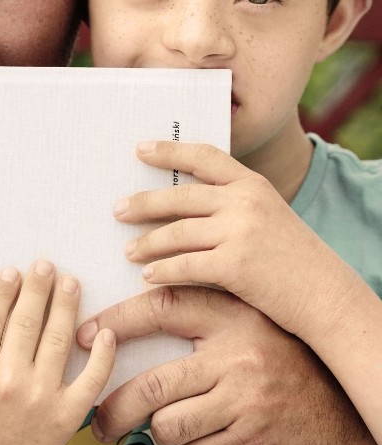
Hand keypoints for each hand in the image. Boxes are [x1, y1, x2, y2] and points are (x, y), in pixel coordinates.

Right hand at [0, 260, 115, 444]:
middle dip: (38, 287)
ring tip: (70, 282)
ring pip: (58, 339)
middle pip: (27, 321)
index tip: (12, 272)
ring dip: (66, 306)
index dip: (3, 290)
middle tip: (45, 265)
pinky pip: (91, 379)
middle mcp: (9, 381)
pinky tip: (104, 333)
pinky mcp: (67, 415)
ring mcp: (42, 397)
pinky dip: (102, 355)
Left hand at [77, 285, 375, 444]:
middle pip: (154, 385)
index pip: (162, 308)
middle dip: (115, 406)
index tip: (86, 334)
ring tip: (152, 429)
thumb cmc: (280, 354)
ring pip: (169, 425)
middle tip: (99, 419)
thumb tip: (130, 316)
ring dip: (155, 431)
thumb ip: (201, 312)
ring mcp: (242, 402)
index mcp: (231, 315)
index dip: (117, 320)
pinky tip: (190, 440)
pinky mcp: (248, 439)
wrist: (339, 403)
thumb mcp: (246, 319)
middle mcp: (236, 356)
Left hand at [119, 141, 350, 338]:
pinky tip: (147, 275)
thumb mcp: (269, 214)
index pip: (204, 156)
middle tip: (118, 209)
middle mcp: (244, 201)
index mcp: (252, 184)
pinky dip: (162, 270)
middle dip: (144, 203)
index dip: (170, 151)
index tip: (141, 149)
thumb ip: (232, 203)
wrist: (327, 295)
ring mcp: (240, 232)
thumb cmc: (293, 257)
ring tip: (128, 249)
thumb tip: (180, 203)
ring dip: (147, 242)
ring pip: (177, 232)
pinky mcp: (235, 265)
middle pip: (180, 196)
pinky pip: (185, 265)